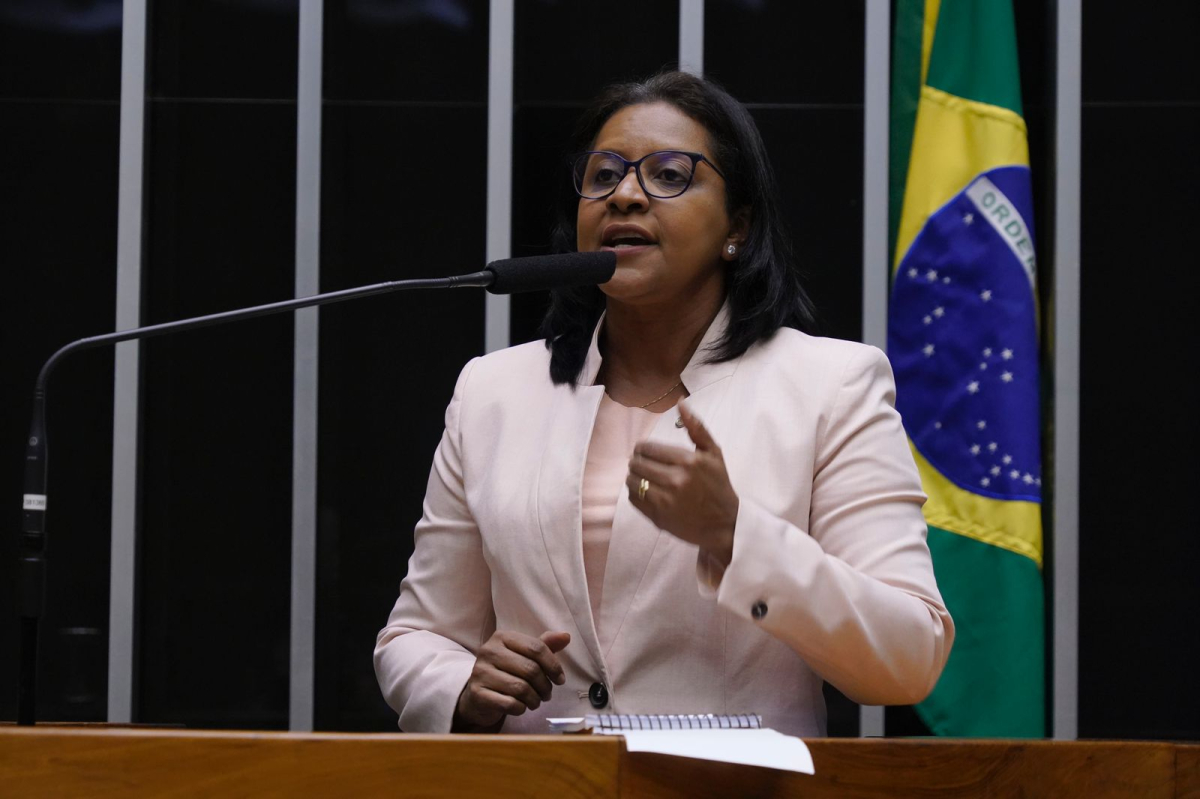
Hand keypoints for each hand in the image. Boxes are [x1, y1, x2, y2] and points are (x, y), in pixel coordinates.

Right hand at [452, 630, 569, 731]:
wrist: (477, 694)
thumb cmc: (505, 672)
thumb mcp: (523, 655)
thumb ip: (543, 645)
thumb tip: (566, 636)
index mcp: (502, 637)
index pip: (536, 648)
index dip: (554, 665)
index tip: (560, 679)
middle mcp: (489, 651)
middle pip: (531, 669)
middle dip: (545, 686)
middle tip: (547, 694)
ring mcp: (480, 672)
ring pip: (521, 688)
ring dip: (535, 699)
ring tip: (536, 701)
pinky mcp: (477, 693)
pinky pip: (509, 703)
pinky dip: (521, 708)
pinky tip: (521, 707)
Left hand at [626, 402, 738, 563]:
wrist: (724, 524)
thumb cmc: (718, 486)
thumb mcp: (713, 453)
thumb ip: (697, 428)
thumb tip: (680, 403)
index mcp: (688, 461)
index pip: (648, 449)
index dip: (643, 449)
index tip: (646, 452)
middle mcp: (675, 480)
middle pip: (637, 464)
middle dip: (637, 462)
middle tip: (643, 464)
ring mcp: (665, 500)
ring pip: (632, 481)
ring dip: (634, 477)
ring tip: (643, 477)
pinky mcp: (658, 517)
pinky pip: (634, 499)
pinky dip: (635, 493)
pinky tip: (646, 491)